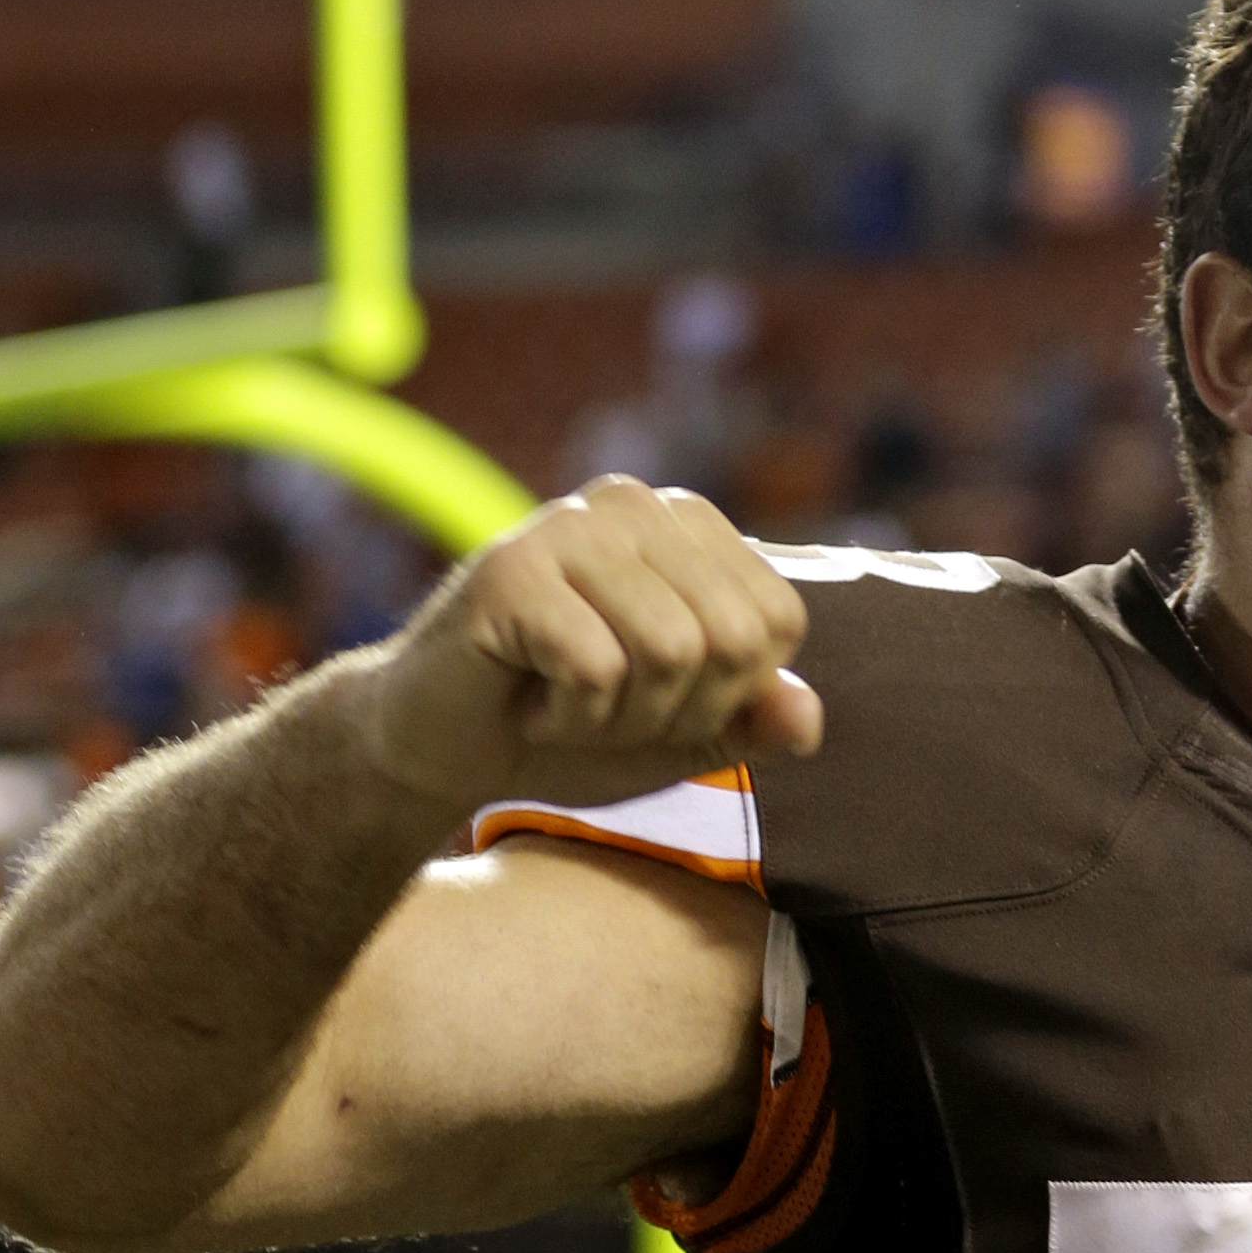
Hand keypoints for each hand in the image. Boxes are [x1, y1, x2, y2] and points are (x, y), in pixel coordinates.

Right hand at [356, 477, 825, 811]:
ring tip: (568, 702)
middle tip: (606, 707)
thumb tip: (807, 717)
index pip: (777, 621)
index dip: (729, 693)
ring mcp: (569, 525)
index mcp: (690, 524)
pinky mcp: (510, 569)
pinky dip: (570, 718)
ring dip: (619, 718)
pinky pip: (596, 668)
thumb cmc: (571, 727)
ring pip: (670, 652)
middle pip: (732, 638)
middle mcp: (635, 503)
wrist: (444, 749)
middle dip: (677, 709)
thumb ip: (756, 720)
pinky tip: (528, 702)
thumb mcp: (687, 732)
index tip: (656, 696)